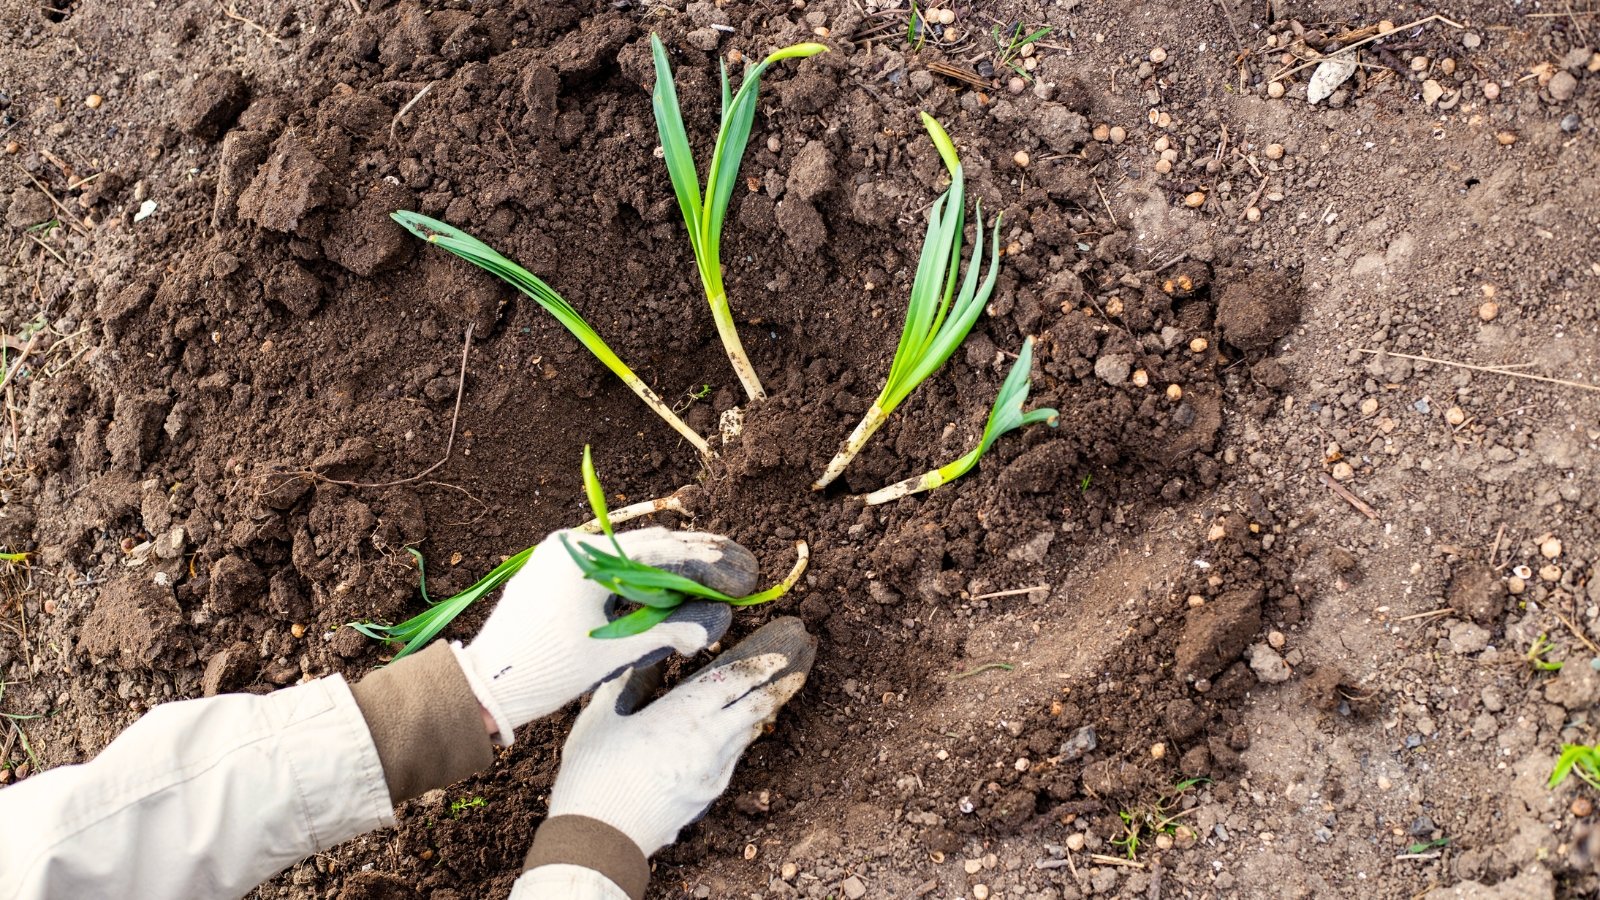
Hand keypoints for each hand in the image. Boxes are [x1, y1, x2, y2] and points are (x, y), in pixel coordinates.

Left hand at [454, 527, 756, 743]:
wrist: (485, 685)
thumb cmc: (544, 670)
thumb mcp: (612, 652)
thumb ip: (667, 632)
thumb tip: (716, 624)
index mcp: (582, 557)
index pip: (660, 551)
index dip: (708, 564)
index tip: (743, 576)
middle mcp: (572, 546)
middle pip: (650, 548)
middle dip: (698, 562)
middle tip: (742, 569)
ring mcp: (563, 558)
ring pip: (634, 559)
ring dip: (674, 572)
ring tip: (717, 581)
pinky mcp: (559, 574)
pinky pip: (613, 570)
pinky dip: (645, 582)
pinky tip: (675, 593)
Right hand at [547, 617, 815, 854]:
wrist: (597, 840)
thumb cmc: (592, 775)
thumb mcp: (601, 719)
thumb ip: (625, 684)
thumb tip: (640, 659)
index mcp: (683, 716)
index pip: (733, 682)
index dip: (759, 665)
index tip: (780, 654)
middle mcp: (708, 742)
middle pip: (754, 708)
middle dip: (775, 686)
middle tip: (795, 670)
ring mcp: (711, 773)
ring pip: (746, 735)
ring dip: (759, 713)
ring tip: (769, 696)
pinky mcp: (706, 795)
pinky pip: (732, 759)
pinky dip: (739, 739)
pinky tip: (736, 733)